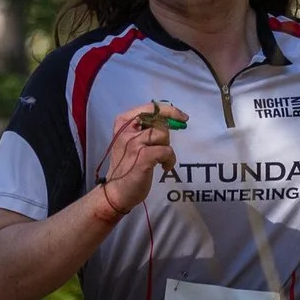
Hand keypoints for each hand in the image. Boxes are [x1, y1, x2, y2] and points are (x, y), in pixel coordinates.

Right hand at [95, 102, 179, 219]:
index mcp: (123, 122)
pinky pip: (166, 151)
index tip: (183, 118)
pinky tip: (164, 167)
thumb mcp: (131, 141)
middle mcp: (126, 130)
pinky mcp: (142, 157)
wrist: (116, 191)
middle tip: (161, 150)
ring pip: (163, 135)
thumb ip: (145, 129)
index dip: (170, 111)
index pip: (151, 107)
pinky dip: (170, 160)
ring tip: (161, 161)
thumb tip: (171, 120)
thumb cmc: (127, 166)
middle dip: (165, 136)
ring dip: (167, 149)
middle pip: (159, 121)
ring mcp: (133, 143)